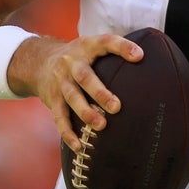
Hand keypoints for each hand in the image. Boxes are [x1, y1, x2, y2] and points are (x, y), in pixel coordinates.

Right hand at [29, 33, 144, 150]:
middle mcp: (71, 62)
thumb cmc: (80, 57)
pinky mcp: (52, 99)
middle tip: (117, 107)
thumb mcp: (93, 47)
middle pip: (85, 77)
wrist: (39, 62)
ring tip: (101, 126)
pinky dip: (68, 133)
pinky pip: (59, 117)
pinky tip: (79, 147)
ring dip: (86, 113)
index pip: (106, 42)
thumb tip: (148, 58)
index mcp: (87, 46)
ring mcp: (60, 81)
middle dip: (100, 93)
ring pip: (72, 98)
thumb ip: (116, 51)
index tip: (140, 56)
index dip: (123, 47)